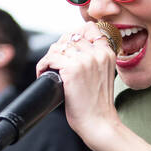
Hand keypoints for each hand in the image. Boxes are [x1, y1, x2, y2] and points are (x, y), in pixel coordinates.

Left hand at [35, 22, 120, 143]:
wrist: (99, 122)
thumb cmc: (98, 104)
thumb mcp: (103, 75)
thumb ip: (94, 59)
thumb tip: (70, 47)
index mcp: (107, 53)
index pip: (89, 28)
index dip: (74, 35)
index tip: (67, 48)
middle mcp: (97, 53)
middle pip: (69, 37)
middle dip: (59, 49)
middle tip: (55, 63)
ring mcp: (85, 60)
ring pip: (58, 47)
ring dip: (49, 58)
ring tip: (48, 70)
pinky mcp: (72, 69)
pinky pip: (50, 58)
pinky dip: (43, 66)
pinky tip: (43, 74)